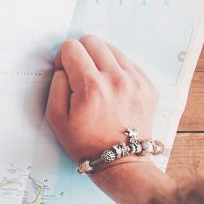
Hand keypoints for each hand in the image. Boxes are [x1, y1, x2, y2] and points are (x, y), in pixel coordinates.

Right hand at [47, 36, 160, 160]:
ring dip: (100, 60)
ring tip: (98, 82)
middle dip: (81, 53)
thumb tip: (64, 67)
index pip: (72, 47)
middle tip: (80, 74)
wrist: (122, 162)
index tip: (65, 74)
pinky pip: (129, 63)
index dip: (63, 58)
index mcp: (91, 86)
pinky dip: (117, 70)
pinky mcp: (148, 87)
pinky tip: (113, 89)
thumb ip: (56, 86)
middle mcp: (116, 79)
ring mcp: (136, 82)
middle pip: (93, 41)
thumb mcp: (56, 118)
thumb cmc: (85, 143)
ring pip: (112, 49)